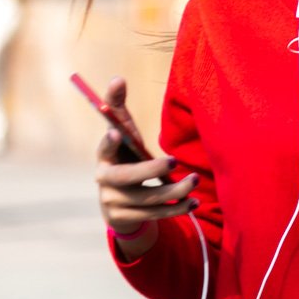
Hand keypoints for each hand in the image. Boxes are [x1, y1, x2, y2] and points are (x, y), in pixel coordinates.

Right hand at [95, 78, 199, 253]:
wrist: (118, 200)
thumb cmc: (124, 155)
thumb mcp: (121, 132)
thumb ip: (117, 106)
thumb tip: (117, 78)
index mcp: (103, 155)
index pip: (103, 147)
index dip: (109, 141)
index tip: (116, 134)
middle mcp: (105, 180)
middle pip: (127, 177)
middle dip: (150, 170)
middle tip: (174, 161)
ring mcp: (114, 202)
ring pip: (146, 199)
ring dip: (173, 191)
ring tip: (194, 181)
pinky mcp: (125, 219)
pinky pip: (154, 215)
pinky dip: (175, 209)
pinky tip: (193, 202)